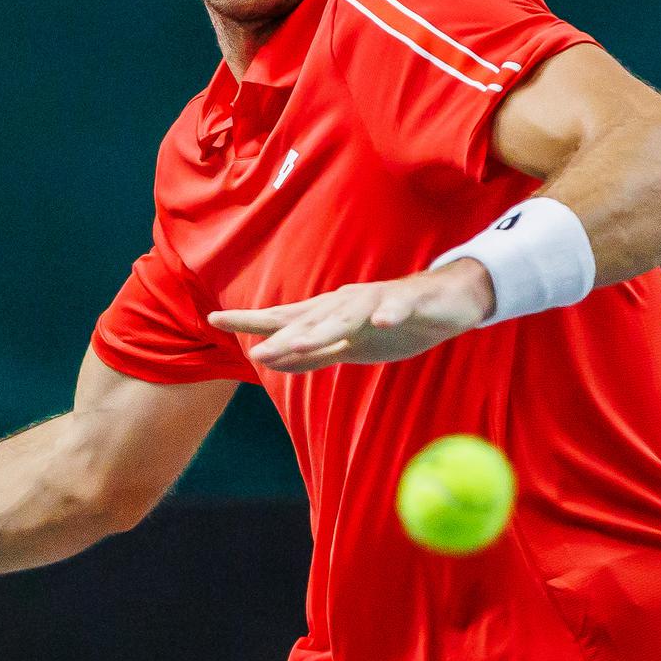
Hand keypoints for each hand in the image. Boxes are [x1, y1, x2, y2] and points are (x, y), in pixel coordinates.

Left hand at [207, 260, 495, 371]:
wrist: (447, 300)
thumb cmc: (392, 321)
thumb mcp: (349, 345)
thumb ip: (314, 353)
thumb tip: (273, 360)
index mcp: (330, 315)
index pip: (283, 318)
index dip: (250, 320)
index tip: (213, 319)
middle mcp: (346, 304)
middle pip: (309, 321)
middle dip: (283, 337)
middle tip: (257, 354)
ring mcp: (376, 302)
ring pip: (346, 317)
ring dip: (323, 331)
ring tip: (298, 345)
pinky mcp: (408, 303)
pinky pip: (397, 309)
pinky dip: (389, 314)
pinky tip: (381, 322)